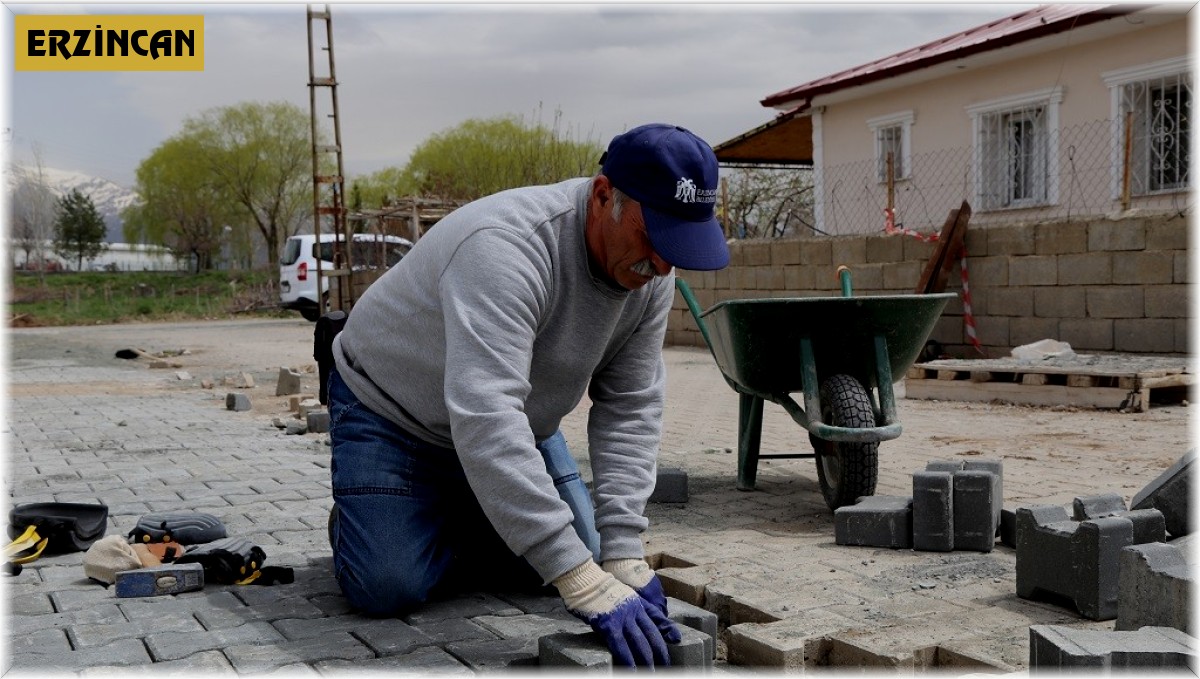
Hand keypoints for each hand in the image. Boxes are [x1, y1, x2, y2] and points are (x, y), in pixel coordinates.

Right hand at [553, 560, 673, 666]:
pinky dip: (627, 660)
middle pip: (652, 637)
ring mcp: (622, 618)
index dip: (665, 640)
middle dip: (659, 656)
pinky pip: (620, 645)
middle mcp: (634, 612)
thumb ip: (639, 611)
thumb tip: (658, 627)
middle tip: (664, 669)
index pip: (658, 624)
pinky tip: (631, 670)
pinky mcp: (608, 624)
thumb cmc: (604, 592)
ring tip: (650, 673)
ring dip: (646, 661)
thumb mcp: (627, 598)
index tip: (670, 654)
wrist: (586, 581)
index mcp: (640, 605)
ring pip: (639, 643)